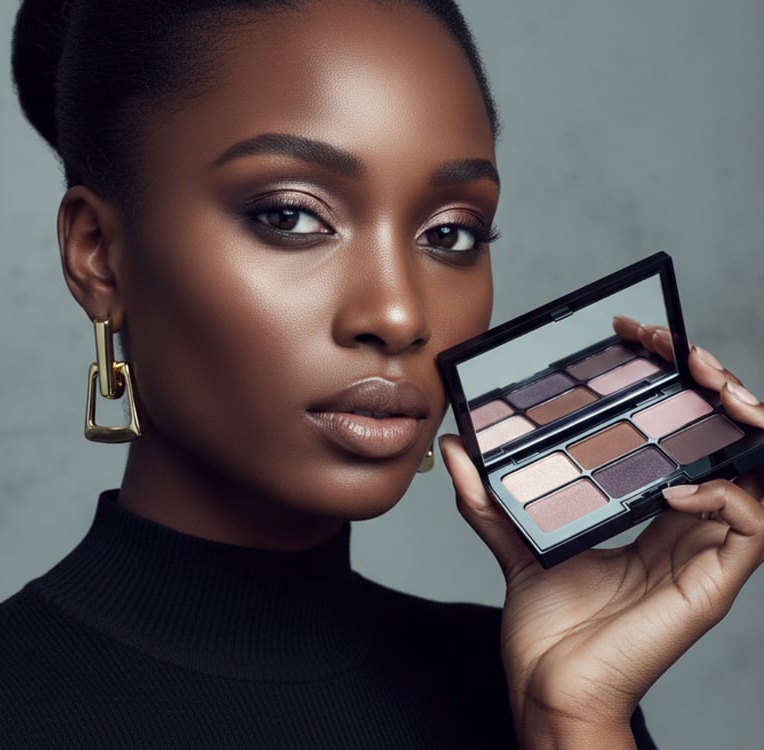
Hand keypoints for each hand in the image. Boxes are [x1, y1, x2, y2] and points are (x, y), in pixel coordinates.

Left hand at [440, 338, 763, 749]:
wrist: (549, 684)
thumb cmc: (546, 622)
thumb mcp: (513, 540)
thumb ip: (486, 495)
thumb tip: (457, 447)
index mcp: (651, 509)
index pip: (682, 434)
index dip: (674, 384)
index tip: (642, 340)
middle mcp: (687, 522)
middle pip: (728, 439)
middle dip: (717, 387)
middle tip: (686, 353)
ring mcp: (704, 551)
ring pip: (759, 471)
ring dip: (744, 422)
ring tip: (712, 387)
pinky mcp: (712, 582)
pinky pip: (749, 523)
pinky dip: (722, 492)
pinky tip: (677, 484)